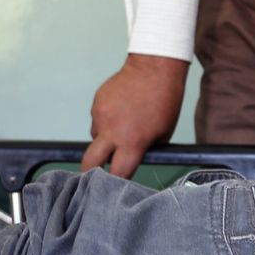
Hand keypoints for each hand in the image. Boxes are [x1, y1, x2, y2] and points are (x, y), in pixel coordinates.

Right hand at [81, 54, 189, 176]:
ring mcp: (101, 115)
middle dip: (89, 173)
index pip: (117, 173)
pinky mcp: (97, 102)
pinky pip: (97, 119)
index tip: (114, 186)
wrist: (155, 67)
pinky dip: (106, 121)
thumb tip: (132, 160)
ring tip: (122, 126)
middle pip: (90, 162)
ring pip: (95, 137)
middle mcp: (112, 130)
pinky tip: (120, 112)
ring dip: (104, 139)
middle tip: (91, 177)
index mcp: (132, 141)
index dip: (116, 182)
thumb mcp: (163, 134)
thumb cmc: (165, 101)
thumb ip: (145, 150)